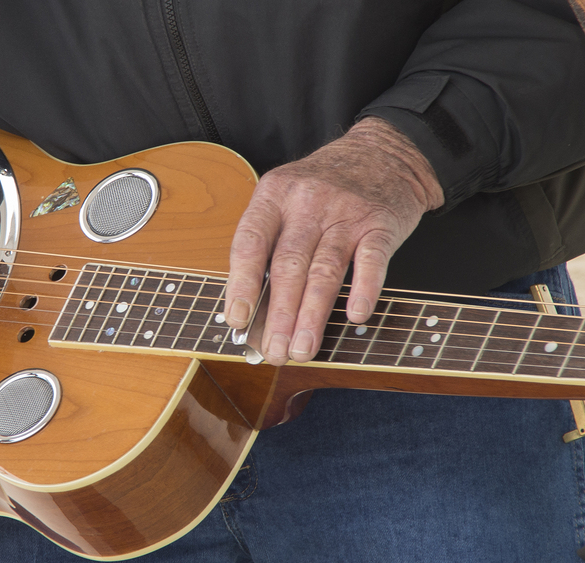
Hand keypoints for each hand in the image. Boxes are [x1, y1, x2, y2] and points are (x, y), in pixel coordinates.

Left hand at [224, 117, 443, 364]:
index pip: (249, 244)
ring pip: (324, 270)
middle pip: (287, 266)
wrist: (384, 153)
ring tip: (303, 349)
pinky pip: (371, 260)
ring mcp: (345, 212)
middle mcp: (306, 202)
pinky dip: (363, 289)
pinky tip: (354, 316)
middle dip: (278, 315)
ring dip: (312, 315)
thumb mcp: (284, 200)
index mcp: (273, 196)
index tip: (237, 322)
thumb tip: (250, 313)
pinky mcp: (381, 223)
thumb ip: (267, 247)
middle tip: (274, 352)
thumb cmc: (323, 189)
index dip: (240, 285)